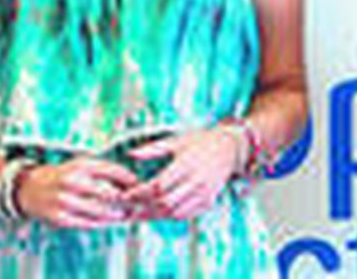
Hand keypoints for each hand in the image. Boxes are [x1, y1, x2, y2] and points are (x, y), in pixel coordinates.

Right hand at [13, 156, 138, 228]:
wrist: (30, 189)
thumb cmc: (62, 176)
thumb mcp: (79, 166)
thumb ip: (101, 172)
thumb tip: (129, 182)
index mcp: (78, 165)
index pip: (111, 170)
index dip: (128, 179)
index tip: (138, 185)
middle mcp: (72, 181)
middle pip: (107, 193)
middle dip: (124, 200)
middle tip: (134, 205)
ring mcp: (65, 200)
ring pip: (99, 211)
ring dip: (114, 215)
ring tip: (123, 215)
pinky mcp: (60, 217)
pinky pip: (86, 223)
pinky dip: (100, 223)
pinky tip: (106, 221)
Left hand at [121, 128, 241, 220]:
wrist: (230, 149)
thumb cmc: (200, 141)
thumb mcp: (177, 140)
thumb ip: (154, 149)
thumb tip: (131, 154)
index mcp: (186, 165)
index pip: (158, 186)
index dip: (140, 192)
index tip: (126, 194)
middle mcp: (196, 182)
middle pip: (165, 203)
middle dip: (144, 207)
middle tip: (128, 208)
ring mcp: (204, 194)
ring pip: (174, 212)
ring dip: (155, 215)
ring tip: (139, 213)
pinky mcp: (208, 201)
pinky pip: (185, 215)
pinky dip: (169, 216)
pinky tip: (157, 213)